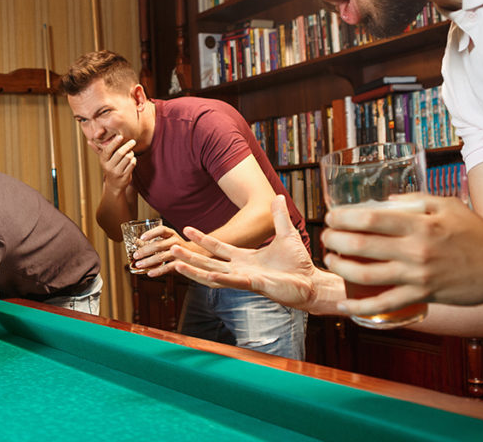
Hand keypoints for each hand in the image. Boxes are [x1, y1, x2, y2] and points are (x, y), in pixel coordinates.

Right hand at [91, 134, 135, 191]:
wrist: (114, 184)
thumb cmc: (109, 167)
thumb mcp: (103, 159)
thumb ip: (97, 149)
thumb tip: (88, 141)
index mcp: (103, 161)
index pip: (108, 150)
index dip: (114, 142)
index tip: (121, 136)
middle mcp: (109, 167)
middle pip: (120, 153)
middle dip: (127, 146)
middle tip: (133, 141)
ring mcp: (117, 172)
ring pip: (128, 157)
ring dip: (131, 153)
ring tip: (131, 153)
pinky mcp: (124, 176)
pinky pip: (132, 164)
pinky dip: (134, 160)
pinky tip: (132, 159)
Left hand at [131, 224, 199, 269]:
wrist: (196, 255)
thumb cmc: (176, 247)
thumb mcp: (166, 241)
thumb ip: (152, 241)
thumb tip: (135, 241)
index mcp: (172, 234)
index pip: (161, 230)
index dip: (151, 233)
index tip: (142, 238)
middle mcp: (176, 241)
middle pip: (158, 245)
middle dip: (145, 251)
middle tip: (135, 255)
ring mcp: (180, 252)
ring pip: (161, 257)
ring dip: (148, 261)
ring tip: (138, 265)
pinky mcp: (181, 263)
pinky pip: (167, 267)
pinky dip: (157, 271)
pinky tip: (149, 273)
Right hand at [146, 196, 317, 310]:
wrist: (311, 282)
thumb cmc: (298, 263)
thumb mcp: (287, 234)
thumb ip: (279, 216)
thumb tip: (278, 197)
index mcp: (244, 258)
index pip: (217, 247)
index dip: (202, 238)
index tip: (185, 229)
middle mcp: (240, 269)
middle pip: (209, 262)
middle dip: (190, 256)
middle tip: (171, 248)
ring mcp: (245, 278)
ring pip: (213, 275)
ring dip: (195, 270)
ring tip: (177, 263)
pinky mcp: (255, 285)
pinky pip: (233, 282)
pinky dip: (219, 278)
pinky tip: (206, 275)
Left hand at [322, 194, 482, 314]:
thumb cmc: (476, 232)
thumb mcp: (446, 206)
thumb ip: (413, 201)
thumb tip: (382, 202)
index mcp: (420, 224)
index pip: (369, 218)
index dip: (343, 217)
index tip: (332, 217)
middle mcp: (415, 250)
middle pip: (360, 245)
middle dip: (334, 240)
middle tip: (326, 236)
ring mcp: (418, 275)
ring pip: (366, 275)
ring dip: (341, 267)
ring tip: (332, 259)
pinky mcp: (423, 296)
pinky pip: (385, 304)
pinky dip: (360, 307)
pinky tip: (344, 306)